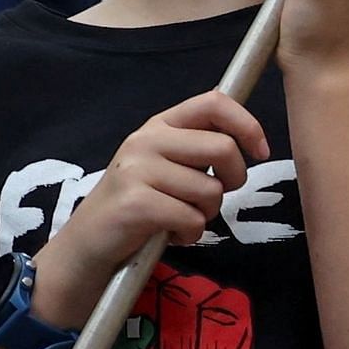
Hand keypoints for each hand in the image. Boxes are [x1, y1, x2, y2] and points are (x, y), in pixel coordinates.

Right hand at [32, 92, 268, 325]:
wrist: (88, 245)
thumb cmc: (138, 205)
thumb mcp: (165, 165)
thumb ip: (197, 147)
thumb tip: (246, 136)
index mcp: (159, 125)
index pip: (213, 103)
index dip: (247, 124)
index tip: (260, 151)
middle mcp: (145, 140)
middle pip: (223, 148)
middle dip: (232, 180)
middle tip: (209, 198)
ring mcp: (137, 170)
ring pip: (211, 190)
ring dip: (205, 214)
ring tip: (178, 218)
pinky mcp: (136, 203)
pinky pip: (192, 219)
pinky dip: (190, 234)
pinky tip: (168, 234)